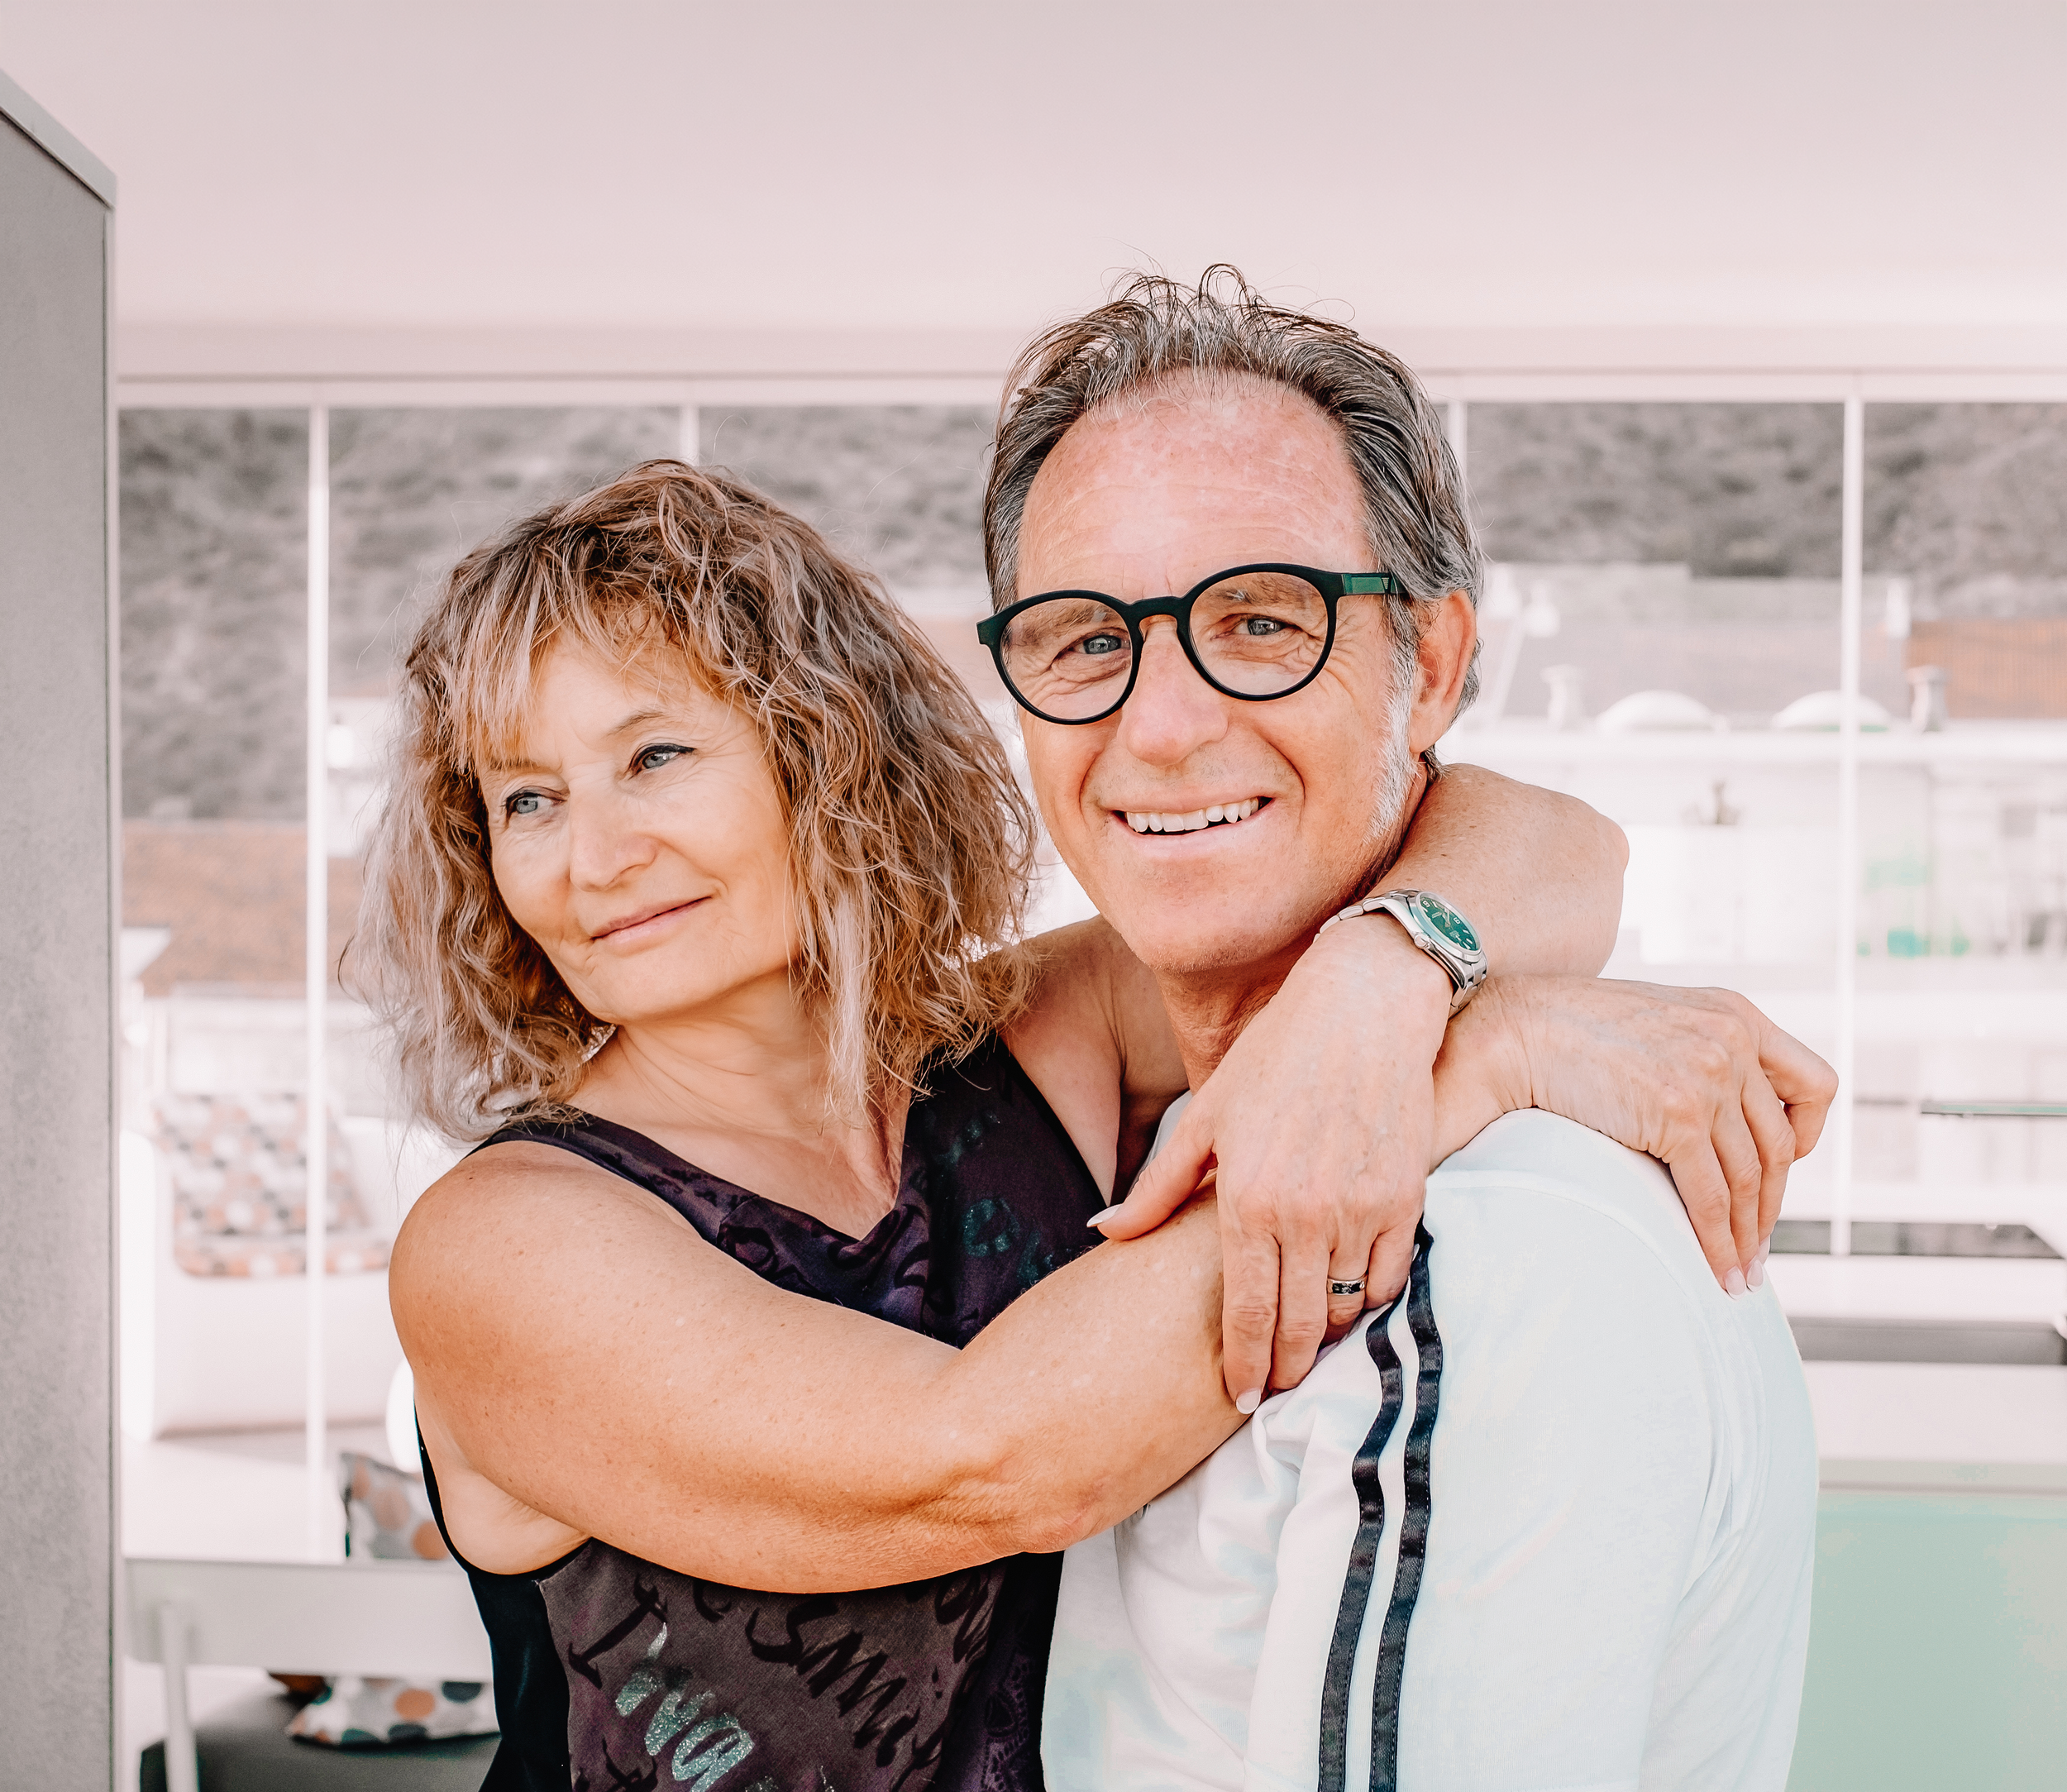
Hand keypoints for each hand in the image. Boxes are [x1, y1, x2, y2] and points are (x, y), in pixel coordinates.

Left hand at [1088, 919, 1450, 1410]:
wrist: (1365, 1007)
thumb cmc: (1276, 1055)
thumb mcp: (1206, 1117)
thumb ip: (1158, 1188)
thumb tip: (1104, 1230)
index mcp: (1247, 1199)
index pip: (1243, 1314)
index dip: (1242, 1367)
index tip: (1241, 1400)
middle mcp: (1304, 1214)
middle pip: (1296, 1328)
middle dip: (1283, 1370)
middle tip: (1273, 1390)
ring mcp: (1359, 1210)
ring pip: (1344, 1309)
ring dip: (1326, 1336)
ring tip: (1307, 1349)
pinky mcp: (1404, 1199)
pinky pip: (1387, 1278)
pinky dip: (1368, 1299)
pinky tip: (1349, 1302)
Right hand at [1445, 976, 1837, 1291]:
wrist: (1515, 1031)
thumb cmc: (1571, 1031)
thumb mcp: (1660, 1020)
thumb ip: (1703, 1053)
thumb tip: (1723, 1125)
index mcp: (1737, 1014)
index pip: (1815, 1085)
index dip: (1806, 1137)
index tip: (1778, 1172)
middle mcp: (1733, 1040)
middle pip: (1780, 1145)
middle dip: (1770, 1206)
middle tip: (1756, 1250)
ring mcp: (1709, 1076)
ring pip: (1751, 1179)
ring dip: (1747, 1236)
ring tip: (1739, 1273)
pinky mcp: (1679, 1114)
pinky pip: (1713, 1196)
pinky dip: (1718, 1241)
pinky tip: (1717, 1270)